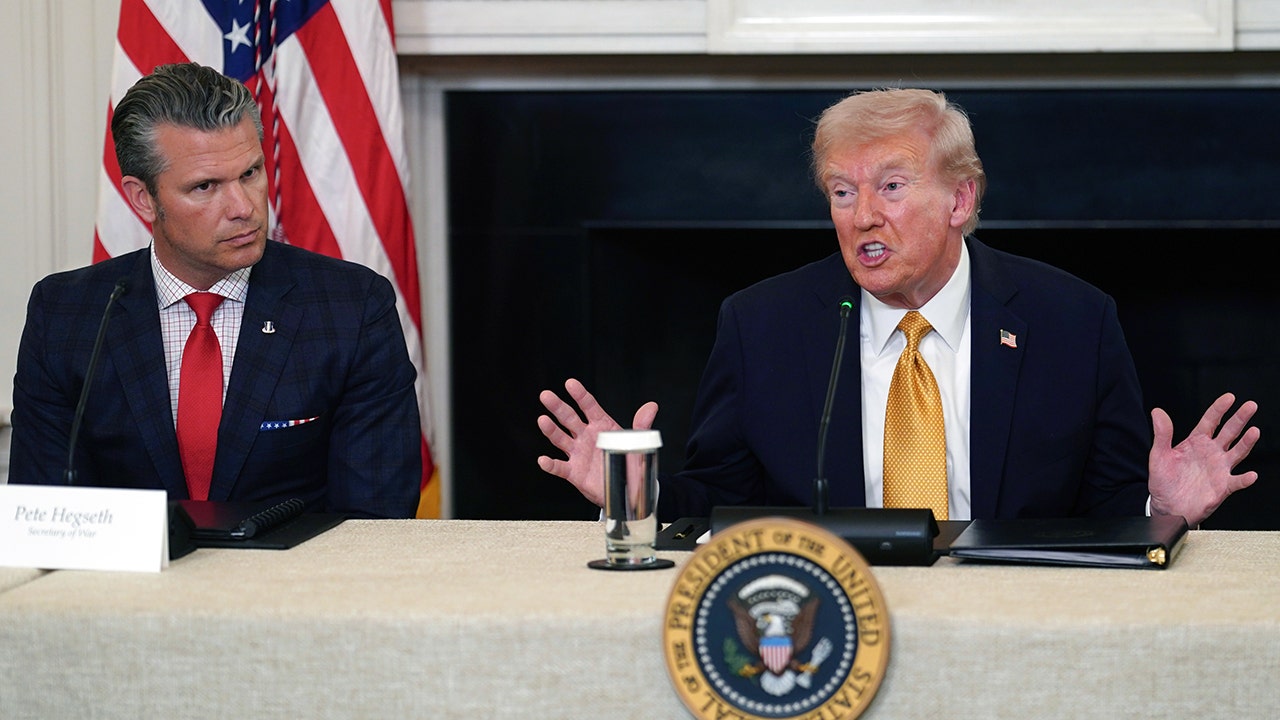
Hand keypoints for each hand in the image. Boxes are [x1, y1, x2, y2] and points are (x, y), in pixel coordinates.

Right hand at [536, 378, 658, 506]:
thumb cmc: (630, 464)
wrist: (627, 490)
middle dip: (557, 407)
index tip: (570, 383)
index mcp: (601, 426)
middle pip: (569, 418)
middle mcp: (586, 437)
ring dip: (551, 430)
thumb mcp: (637, 444)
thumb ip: (641, 426)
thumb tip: (651, 407)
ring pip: (560, 439)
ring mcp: (578, 453)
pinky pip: (560, 467)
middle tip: (546, 395)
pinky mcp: (574, 472)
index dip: (580, 395)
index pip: (589, 406)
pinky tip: (543, 460)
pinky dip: (550, 464)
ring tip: (542, 420)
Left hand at [1148, 393, 1259, 525]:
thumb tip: (1157, 411)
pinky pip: (1237, 481)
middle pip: (1229, 432)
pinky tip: (1251, 475)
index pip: (1210, 421)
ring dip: (1247, 442)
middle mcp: (1212, 452)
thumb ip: (1162, 434)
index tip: (1230, 397)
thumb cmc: (1164, 481)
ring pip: (1238, 452)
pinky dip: (1245, 479)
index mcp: (1196, 442)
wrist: (1167, 506)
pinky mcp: (1223, 486)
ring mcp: (1220, 468)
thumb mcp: (1159, 455)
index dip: (1219, 408)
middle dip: (1239, 418)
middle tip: (1250, 405)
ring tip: (1254, 431)